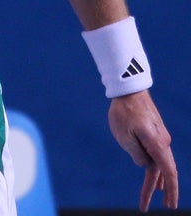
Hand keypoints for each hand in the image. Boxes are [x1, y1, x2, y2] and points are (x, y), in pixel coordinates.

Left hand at [108, 91, 178, 210]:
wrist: (129, 90)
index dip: (170, 191)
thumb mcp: (124, 136)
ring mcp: (160, 137)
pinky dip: (156, 168)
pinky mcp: (154, 133)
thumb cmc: (124, 112)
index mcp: (157, 144)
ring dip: (158, 180)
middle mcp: (163, 142)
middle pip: (164, 171)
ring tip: (156, 197)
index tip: (170, 206)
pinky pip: (157, 155)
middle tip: (158, 207)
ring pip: (160, 164)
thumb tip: (145, 165)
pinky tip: (154, 176)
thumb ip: (136, 154)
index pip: (168, 172)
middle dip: (161, 191)